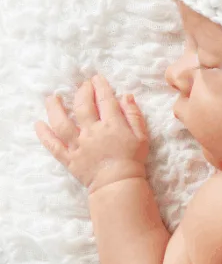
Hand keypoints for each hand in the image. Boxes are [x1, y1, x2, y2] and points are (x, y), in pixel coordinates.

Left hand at [35, 74, 149, 192]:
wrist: (119, 185)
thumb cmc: (133, 160)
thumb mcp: (141, 136)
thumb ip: (133, 115)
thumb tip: (126, 96)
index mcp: (111, 125)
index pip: (105, 100)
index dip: (100, 86)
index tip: (97, 79)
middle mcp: (92, 132)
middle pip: (82, 106)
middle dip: (82, 92)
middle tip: (83, 86)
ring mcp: (78, 145)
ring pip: (61, 123)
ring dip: (54, 108)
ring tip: (52, 98)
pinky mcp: (69, 159)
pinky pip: (53, 146)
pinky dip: (44, 135)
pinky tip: (38, 124)